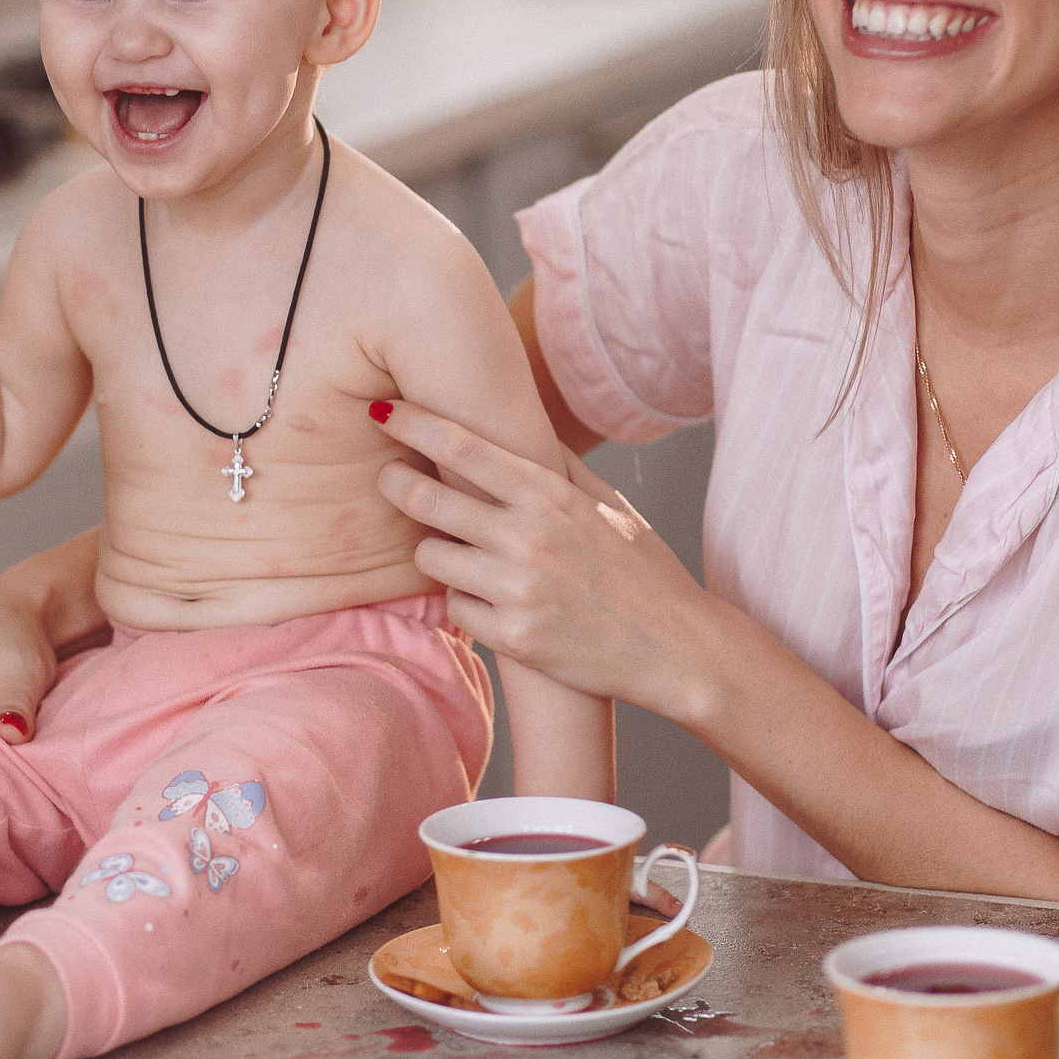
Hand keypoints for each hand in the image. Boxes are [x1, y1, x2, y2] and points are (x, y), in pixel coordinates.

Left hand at [372, 399, 719, 725]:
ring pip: (430, 558)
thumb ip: (556, 466)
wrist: (676, 649)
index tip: (382, 409)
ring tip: (459, 553)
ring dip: (435, 552)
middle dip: (395, 484)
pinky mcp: (513, 637)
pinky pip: (455, 608)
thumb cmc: (642, 570)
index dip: (410, 423)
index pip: (461, 446)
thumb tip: (513, 423)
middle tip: (387, 478)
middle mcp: (529, 537)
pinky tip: (492, 601)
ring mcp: (518, 590)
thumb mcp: (609, 503)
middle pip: (425, 499)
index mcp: (551, 495)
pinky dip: (465, 602)